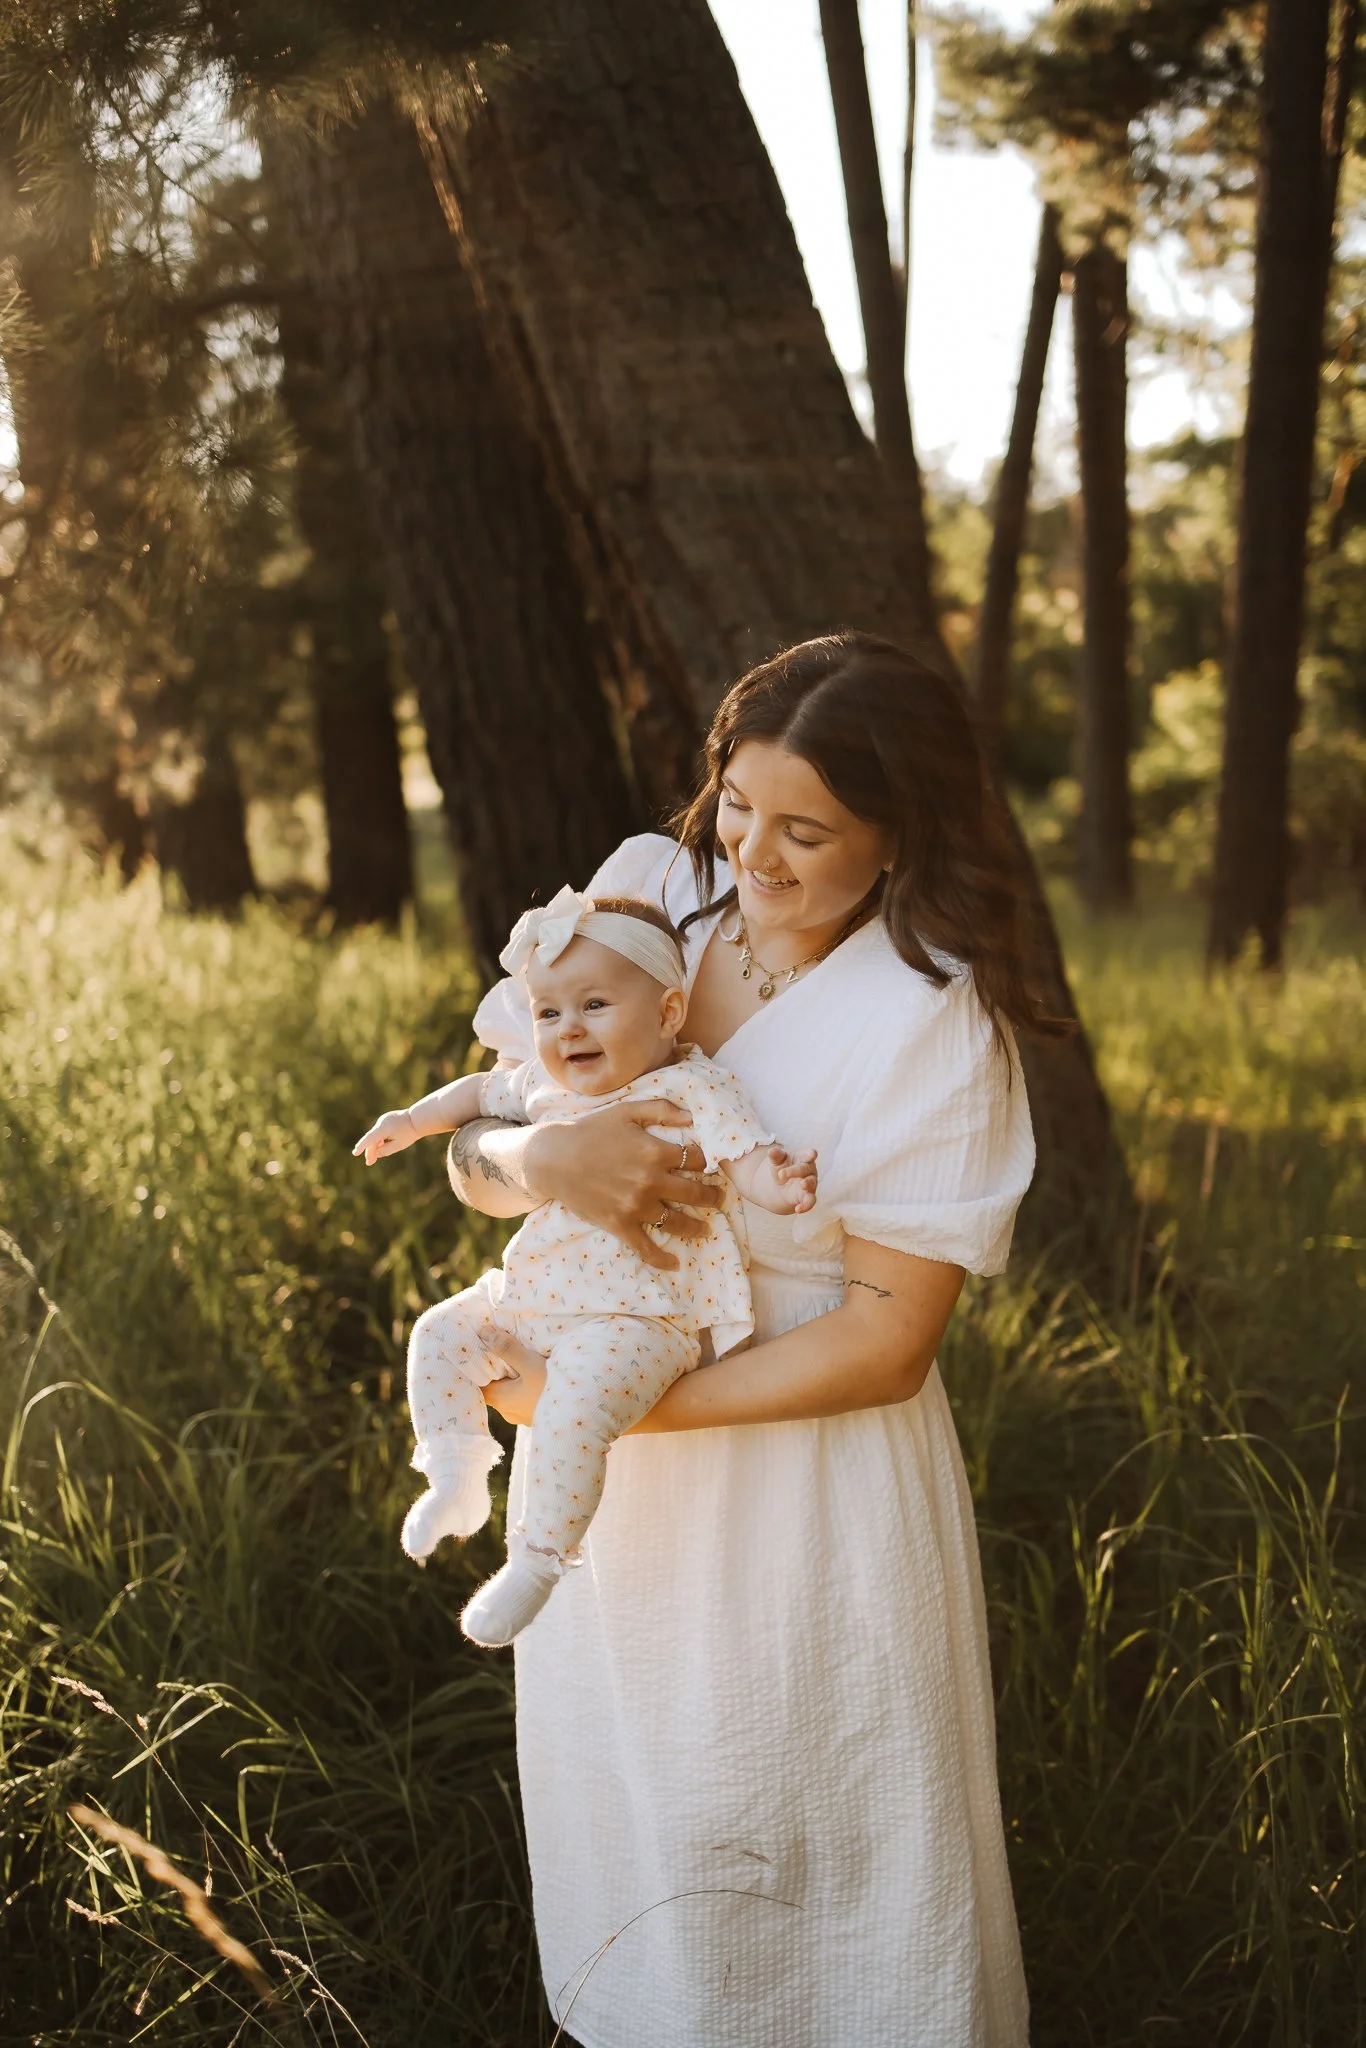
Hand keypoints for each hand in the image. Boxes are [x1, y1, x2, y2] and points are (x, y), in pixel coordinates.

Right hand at [353, 1109, 417, 1165]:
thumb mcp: (398, 1145)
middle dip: (370, 1151)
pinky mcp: (385, 1120)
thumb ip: (385, 1151)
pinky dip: (379, 1140)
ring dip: (374, 1146)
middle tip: (369, 1163)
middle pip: (372, 1139)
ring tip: (372, 1160)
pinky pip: (379, 1132)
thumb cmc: (409, 1133)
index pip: (369, 1139)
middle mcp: (381, 1122)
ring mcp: (383, 1120)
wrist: (418, 1119)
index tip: (355, 1153)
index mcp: (383, 1128)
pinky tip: (379, 1149)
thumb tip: (375, 1153)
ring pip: (375, 1136)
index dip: (361, 1147)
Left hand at [480, 1327, 547, 1425]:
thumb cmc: (552, 1389)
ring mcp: (522, 1415)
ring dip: (510, 1378)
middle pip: (492, 1387)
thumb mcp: (529, 1364)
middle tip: (495, 1349)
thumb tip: (483, 1332)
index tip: (474, 1352)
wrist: (581, 1412)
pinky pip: (522, 1398)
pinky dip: (522, 1386)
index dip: (473, 1369)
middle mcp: (507, 1411)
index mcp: (500, 1399)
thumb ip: (506, 1349)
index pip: (476, 1384)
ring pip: (509, 1393)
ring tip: (515, 1360)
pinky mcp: (536, 1415)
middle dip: (493, 1370)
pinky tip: (532, 1376)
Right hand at [523, 1098, 721, 1270]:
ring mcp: (636, 1206)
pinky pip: (646, 1248)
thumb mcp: (627, 1111)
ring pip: (677, 1222)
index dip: (706, 1161)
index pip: (696, 1159)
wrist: (554, 1159)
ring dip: (696, 1227)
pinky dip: (662, 1259)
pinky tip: (675, 1264)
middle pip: (695, 1193)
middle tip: (719, 1199)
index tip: (708, 1166)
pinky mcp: (620, 1225)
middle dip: (712, 1197)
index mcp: (655, 1152)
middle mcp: (650, 1181)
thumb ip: (662, 1110)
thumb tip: (692, 1115)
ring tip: (705, 1229)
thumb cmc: (591, 1131)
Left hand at [767, 1144, 818, 1212]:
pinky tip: (798, 1209)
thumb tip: (771, 1151)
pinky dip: (806, 1205)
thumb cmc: (782, 1167)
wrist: (782, 1185)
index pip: (808, 1155)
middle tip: (781, 1174)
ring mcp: (810, 1184)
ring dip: (808, 1184)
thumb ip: (775, 1156)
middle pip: (805, 1169)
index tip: (813, 1154)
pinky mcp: (807, 1196)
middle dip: (794, 1170)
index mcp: (802, 1158)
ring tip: (803, 1185)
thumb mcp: (777, 1161)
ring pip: (812, 1183)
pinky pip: (810, 1201)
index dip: (810, 1154)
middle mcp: (809, 1170)